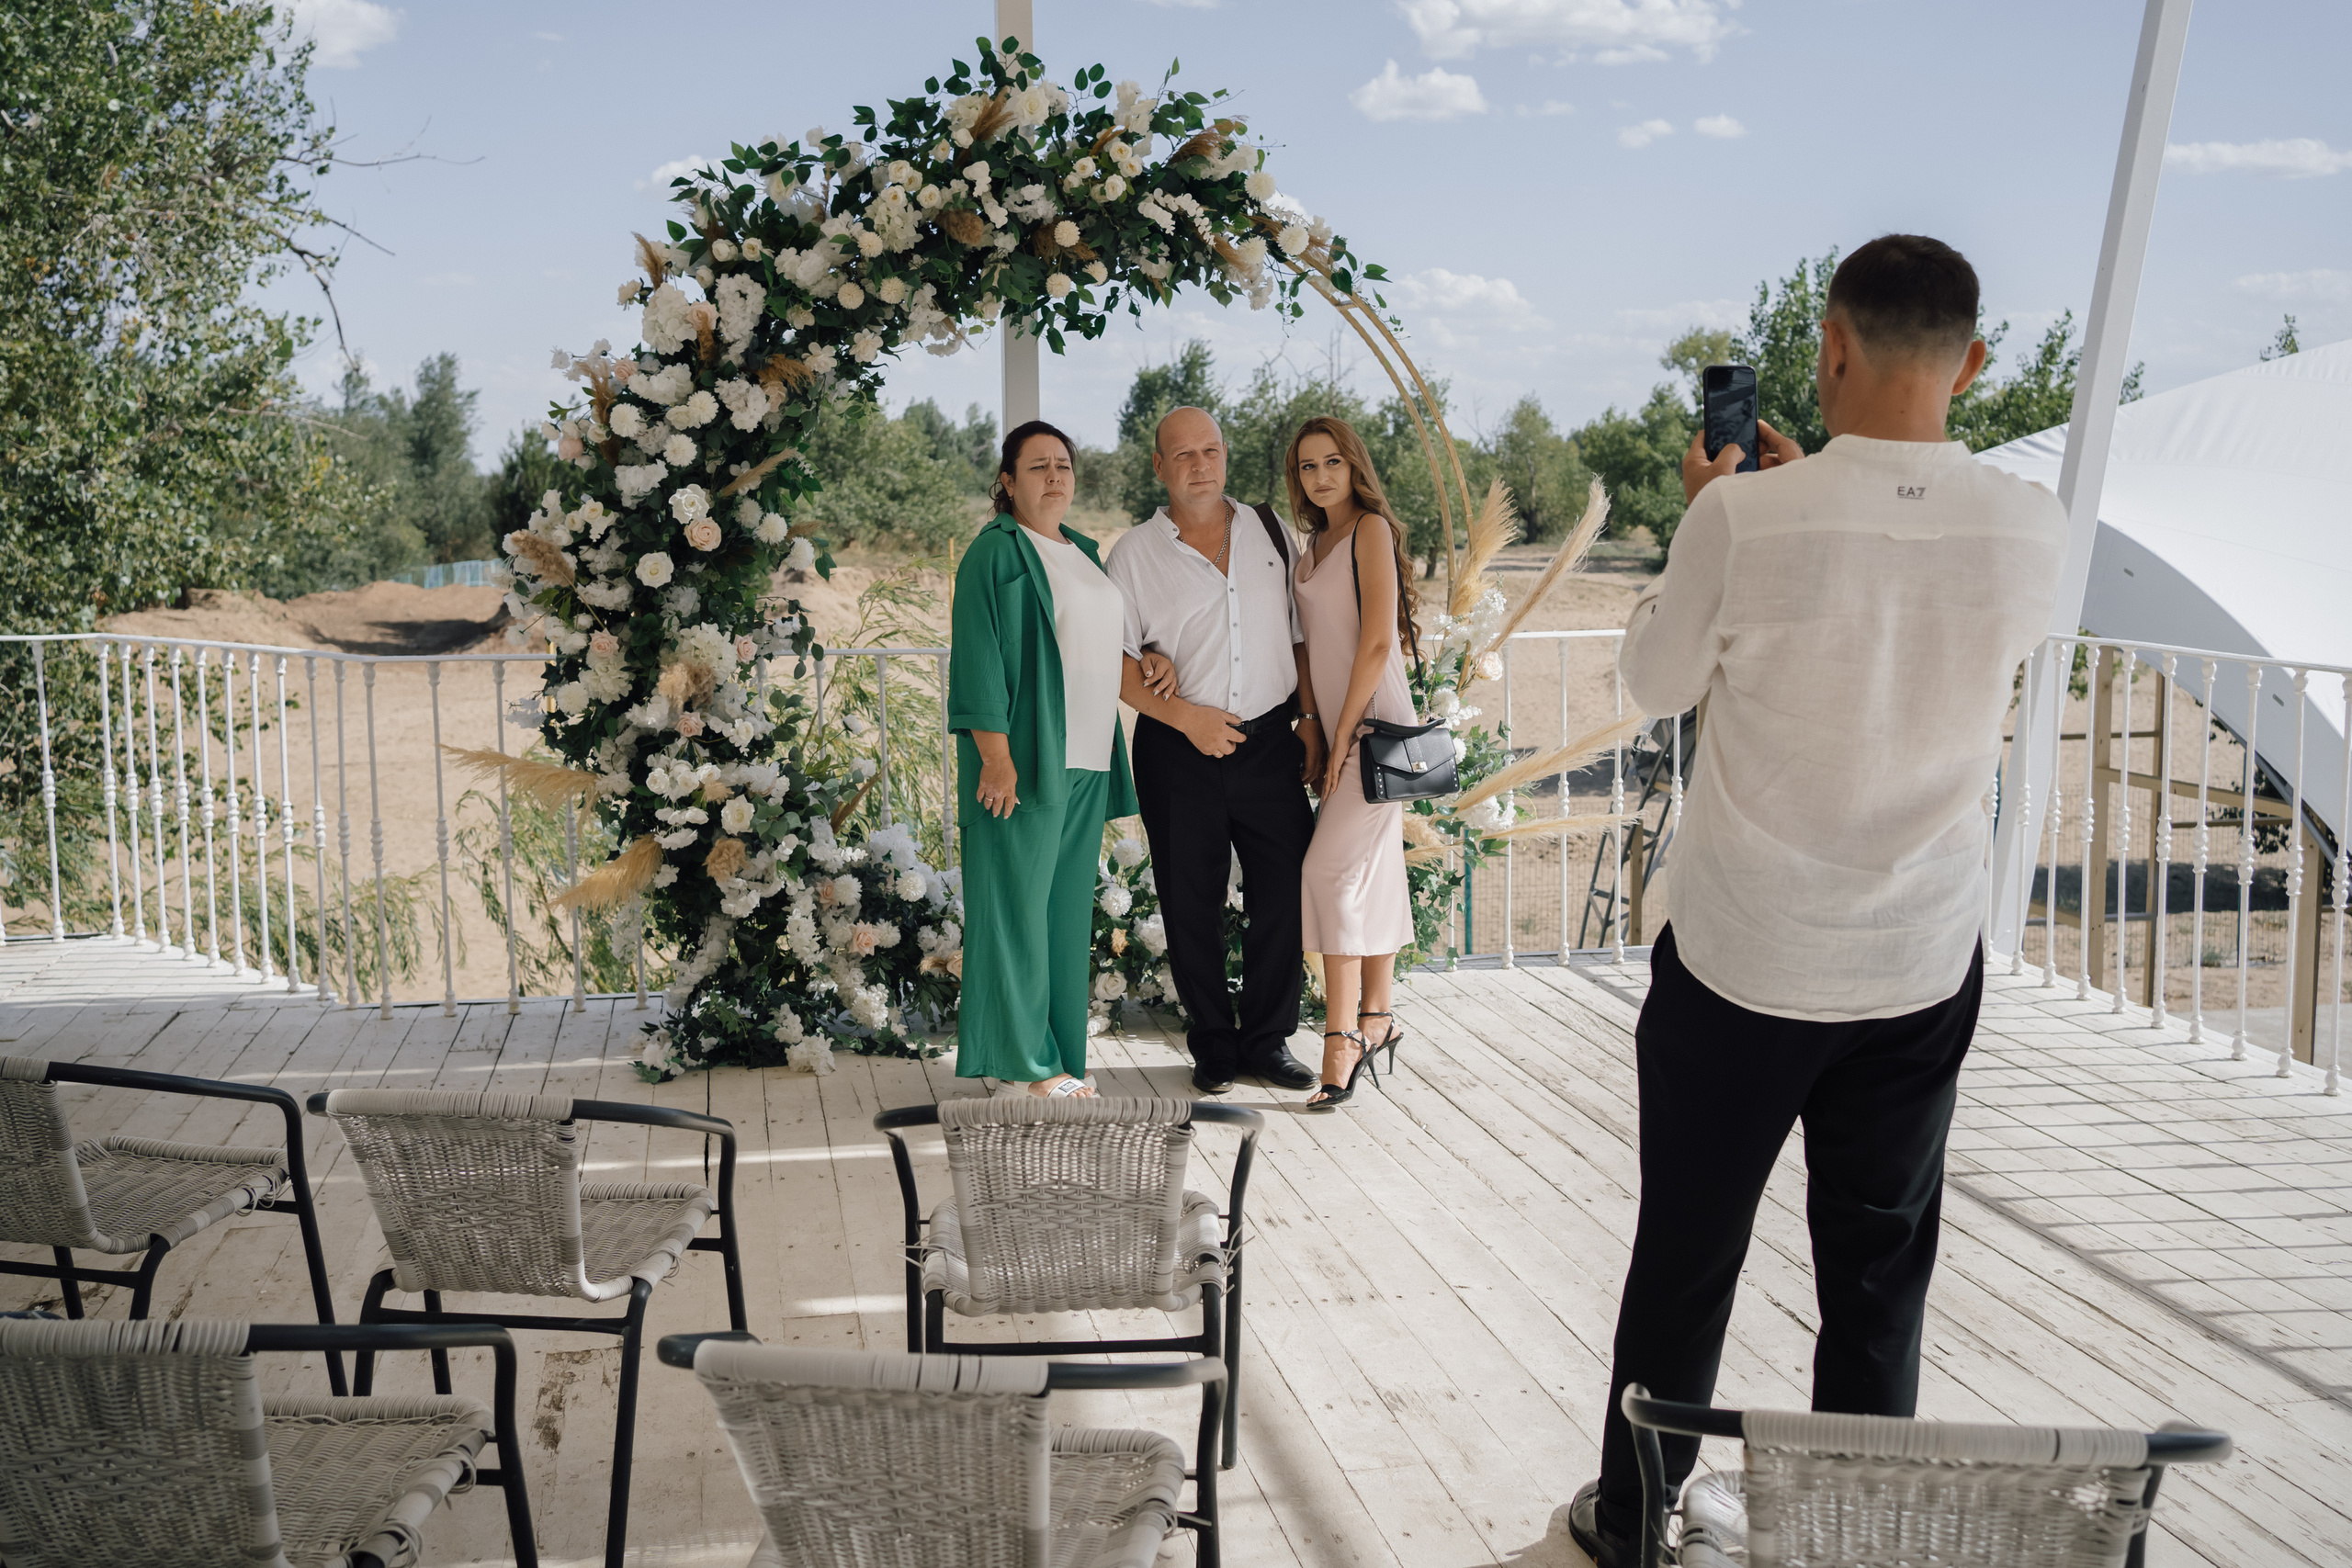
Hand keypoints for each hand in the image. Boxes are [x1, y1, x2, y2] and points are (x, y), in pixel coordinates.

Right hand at [975, 754, 1019, 817]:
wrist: (996, 760)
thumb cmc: (1007, 768)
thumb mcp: (1014, 780)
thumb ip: (1013, 791)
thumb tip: (1016, 800)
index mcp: (1009, 791)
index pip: (1009, 806)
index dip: (1007, 813)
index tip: (1005, 816)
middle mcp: (1000, 793)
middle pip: (997, 807)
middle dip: (996, 812)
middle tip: (995, 815)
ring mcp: (990, 790)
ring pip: (988, 803)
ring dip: (988, 807)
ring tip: (988, 808)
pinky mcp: (983, 786)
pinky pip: (980, 796)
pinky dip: (980, 799)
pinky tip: (980, 800)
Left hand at [1138, 649, 1177, 699]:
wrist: (1152, 658)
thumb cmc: (1148, 660)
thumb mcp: (1145, 661)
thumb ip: (1147, 667)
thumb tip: (1149, 674)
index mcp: (1164, 662)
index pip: (1159, 674)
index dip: (1152, 680)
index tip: (1144, 684)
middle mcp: (1170, 668)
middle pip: (1168, 679)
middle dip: (1161, 687)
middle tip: (1154, 693)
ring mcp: (1173, 673)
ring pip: (1173, 683)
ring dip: (1169, 691)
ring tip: (1164, 698)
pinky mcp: (1173, 678)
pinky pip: (1175, 684)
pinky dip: (1175, 690)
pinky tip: (1175, 695)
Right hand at [1176, 700, 1246, 757]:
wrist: (1188, 719)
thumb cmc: (1202, 715)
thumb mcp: (1220, 713)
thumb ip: (1231, 718)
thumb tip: (1239, 722)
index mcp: (1223, 731)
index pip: (1238, 738)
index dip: (1242, 738)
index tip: (1242, 737)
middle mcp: (1217, 741)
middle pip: (1231, 750)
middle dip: (1232, 745)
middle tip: (1230, 740)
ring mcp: (1210, 747)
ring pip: (1221, 754)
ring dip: (1223, 748)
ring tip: (1220, 741)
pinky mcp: (1203, 749)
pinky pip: (1212, 753)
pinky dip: (1214, 749)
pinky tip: (1212, 742)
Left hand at [1298, 718, 1327, 788]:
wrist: (1313, 719)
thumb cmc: (1303, 729)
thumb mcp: (1296, 742)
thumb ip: (1294, 754)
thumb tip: (1288, 763)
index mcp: (1313, 754)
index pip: (1308, 772)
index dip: (1302, 778)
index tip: (1296, 781)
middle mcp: (1319, 755)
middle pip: (1314, 773)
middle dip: (1307, 780)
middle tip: (1299, 785)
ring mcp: (1321, 753)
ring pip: (1319, 770)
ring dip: (1312, 777)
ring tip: (1305, 781)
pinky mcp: (1321, 751)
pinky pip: (1320, 764)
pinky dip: (1316, 771)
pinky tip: (1312, 773)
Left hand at [1320, 747, 1345, 801]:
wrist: (1340, 740)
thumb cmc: (1341, 746)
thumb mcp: (1340, 756)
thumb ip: (1339, 762)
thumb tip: (1341, 764)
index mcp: (1330, 765)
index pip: (1327, 777)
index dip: (1326, 785)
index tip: (1325, 792)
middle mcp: (1329, 767)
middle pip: (1326, 781)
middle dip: (1325, 791)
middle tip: (1323, 798)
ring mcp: (1331, 767)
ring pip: (1328, 781)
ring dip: (1327, 790)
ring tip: (1326, 797)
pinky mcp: (1335, 766)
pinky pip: (1334, 777)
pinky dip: (1333, 784)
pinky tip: (1333, 790)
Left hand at [1682, 419, 1802, 502]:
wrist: (1711, 530)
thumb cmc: (1712, 498)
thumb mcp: (1723, 468)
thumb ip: (1731, 451)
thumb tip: (1738, 449)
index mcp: (1693, 460)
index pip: (1704, 435)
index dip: (1719, 426)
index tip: (1735, 421)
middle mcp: (1698, 469)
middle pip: (1717, 448)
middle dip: (1736, 442)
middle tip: (1755, 437)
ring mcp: (1707, 480)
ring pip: (1726, 462)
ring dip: (1742, 457)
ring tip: (1760, 451)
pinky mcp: (1716, 491)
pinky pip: (1730, 475)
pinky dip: (1741, 471)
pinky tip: (1757, 468)